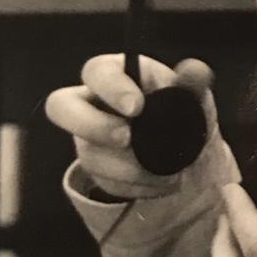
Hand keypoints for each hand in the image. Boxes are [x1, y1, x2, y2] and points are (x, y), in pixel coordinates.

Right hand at [45, 53, 218, 200]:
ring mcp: (89, 139)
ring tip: (167, 171)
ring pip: (89, 154)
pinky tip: (163, 182)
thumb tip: (196, 70)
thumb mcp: (193, 97)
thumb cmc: (181, 109)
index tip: (137, 107)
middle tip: (126, 138)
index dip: (111, 87)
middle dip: (92, 125)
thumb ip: (193, 84)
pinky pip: (107, 182)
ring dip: (128, 167)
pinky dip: (139, 186)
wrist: (187, 150)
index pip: (97, 71)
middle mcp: (92, 105)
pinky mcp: (97, 170)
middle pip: (60, 106)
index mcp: (116, 76)